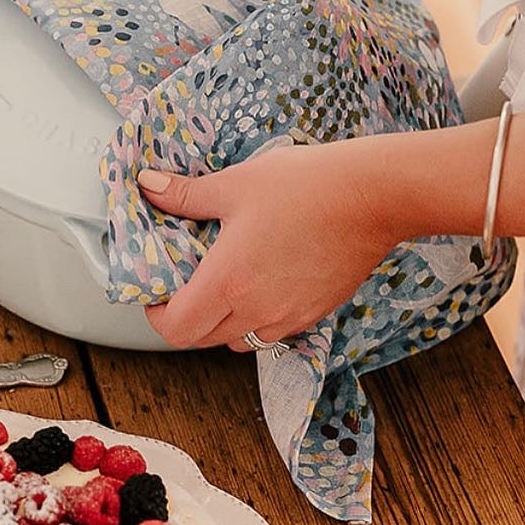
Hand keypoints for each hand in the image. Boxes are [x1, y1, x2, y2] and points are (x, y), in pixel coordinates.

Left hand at [136, 143, 398, 350]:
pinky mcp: (314, 313)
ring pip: (238, 340)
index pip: (177, 329)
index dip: (158, 315)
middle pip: (203, 339)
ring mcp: (289, 317)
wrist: (376, 197)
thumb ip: (186, 194)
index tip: (156, 293)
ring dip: (221, 322)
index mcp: (228, 282)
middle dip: (185, 317)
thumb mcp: (235, 184)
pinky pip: (273, 331)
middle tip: (184, 285)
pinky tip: (261, 282)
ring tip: (223, 283)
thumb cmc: (306, 186)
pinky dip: (256, 318)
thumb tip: (148, 184)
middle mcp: (256, 310)